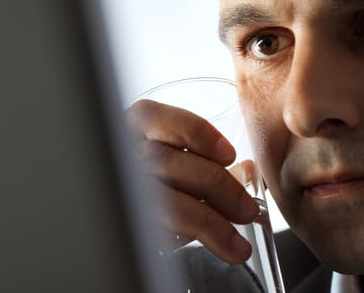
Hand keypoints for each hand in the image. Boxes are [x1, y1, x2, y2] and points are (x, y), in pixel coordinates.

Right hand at [126, 99, 259, 262]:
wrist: (115, 213)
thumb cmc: (163, 175)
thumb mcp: (181, 156)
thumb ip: (211, 161)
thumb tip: (248, 170)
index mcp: (138, 126)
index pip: (159, 118)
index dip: (197, 134)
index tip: (230, 155)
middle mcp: (123, 155)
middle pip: (168, 163)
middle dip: (217, 186)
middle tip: (248, 210)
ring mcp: (120, 190)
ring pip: (164, 203)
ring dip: (210, 224)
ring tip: (238, 245)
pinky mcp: (123, 225)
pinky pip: (157, 232)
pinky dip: (190, 239)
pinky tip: (214, 246)